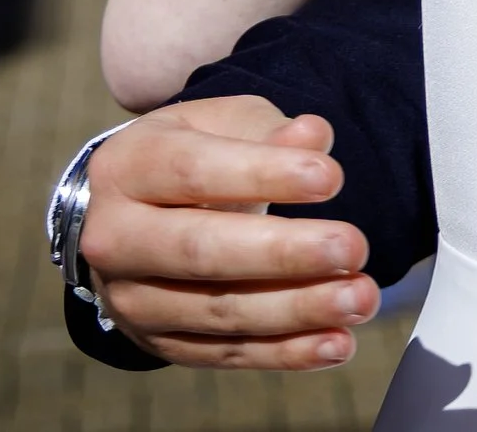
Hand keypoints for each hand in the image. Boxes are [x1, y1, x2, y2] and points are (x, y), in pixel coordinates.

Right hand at [77, 97, 377, 368]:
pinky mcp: (159, 342)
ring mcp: (132, 299)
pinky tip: (336, 343)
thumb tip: (312, 135)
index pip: (194, 172)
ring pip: (216, 311)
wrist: (131, 214)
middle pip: (200, 251)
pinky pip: (226, 352)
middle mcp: (116, 239)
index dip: (265, 175)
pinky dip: (285, 352)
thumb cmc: (192, 157)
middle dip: (283, 253)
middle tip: (352, 249)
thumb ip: (266, 130)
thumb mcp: (221, 124)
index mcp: (128, 168)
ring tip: (360, 298)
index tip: (331, 178)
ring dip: (296, 309)